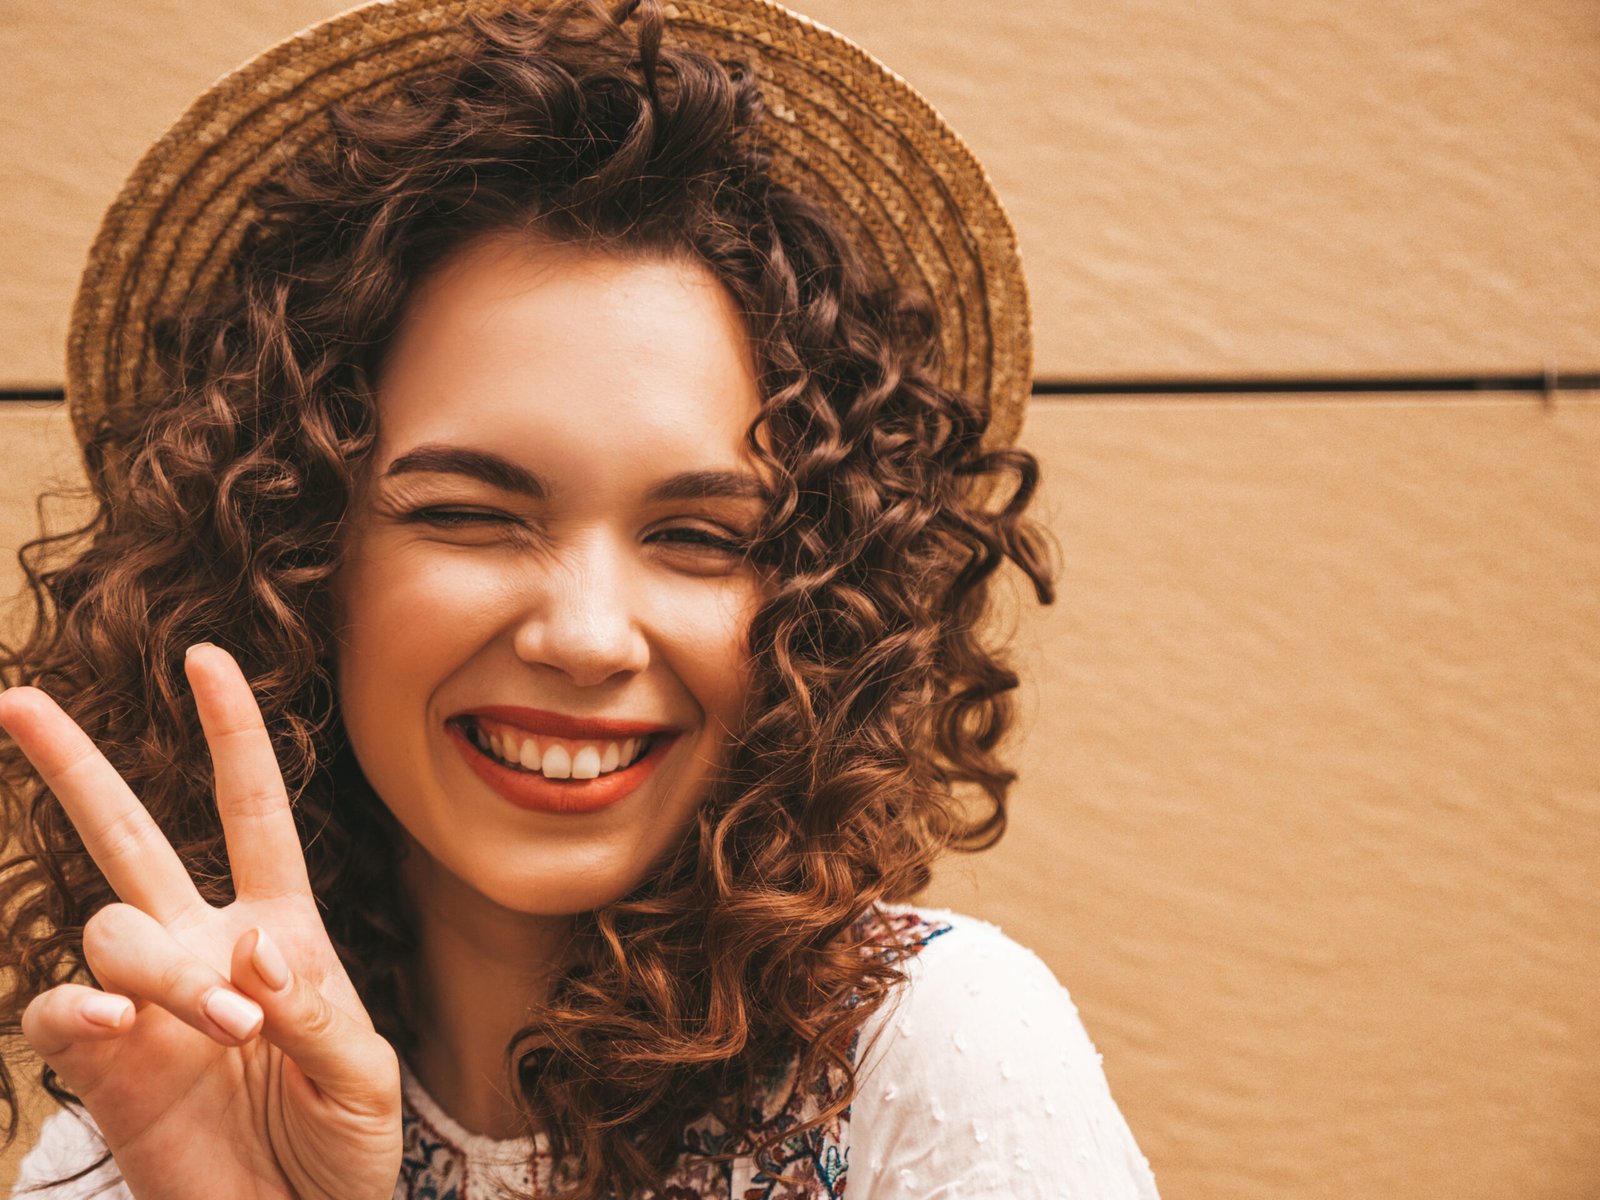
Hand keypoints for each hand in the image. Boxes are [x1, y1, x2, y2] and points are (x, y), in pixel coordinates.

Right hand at [0, 644, 401, 1199]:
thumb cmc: (344, 1149)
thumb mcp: (359, 1074)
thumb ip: (312, 1006)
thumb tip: (253, 946)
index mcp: (280, 930)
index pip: (252, 812)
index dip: (232, 735)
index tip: (206, 657)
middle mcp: (201, 948)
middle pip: (129, 837)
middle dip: (76, 767)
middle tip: (18, 699)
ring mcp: (145, 1004)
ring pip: (111, 924)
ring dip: (163, 964)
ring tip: (228, 1026)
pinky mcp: (102, 1066)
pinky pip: (59, 1011)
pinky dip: (82, 1007)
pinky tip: (119, 1025)